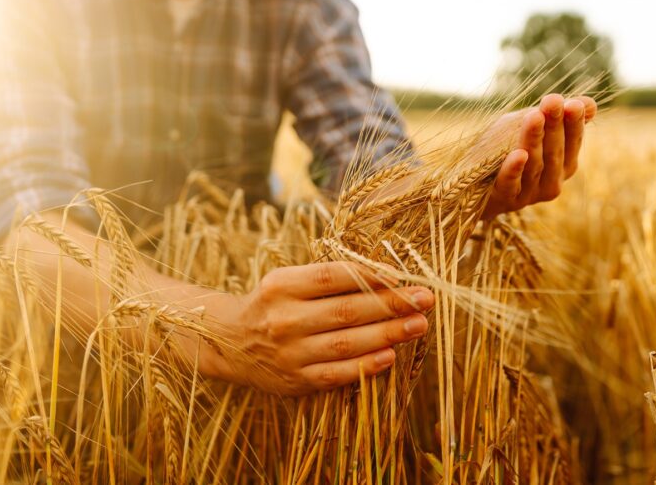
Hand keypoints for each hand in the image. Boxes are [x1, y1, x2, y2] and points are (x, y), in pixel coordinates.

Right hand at [203, 262, 433, 395]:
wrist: (230, 343)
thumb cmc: (273, 304)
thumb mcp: (289, 280)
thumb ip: (330, 277)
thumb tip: (387, 276)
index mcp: (282, 285)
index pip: (333, 277)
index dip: (371, 276)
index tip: (403, 276)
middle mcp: (284, 319)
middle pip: (346, 310)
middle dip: (391, 304)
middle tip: (425, 299)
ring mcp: (289, 353)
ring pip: (346, 343)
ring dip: (388, 334)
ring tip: (418, 325)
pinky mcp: (295, 380)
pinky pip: (336, 373)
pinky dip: (366, 365)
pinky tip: (392, 356)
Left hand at [482, 94, 596, 218]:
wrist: (471, 182)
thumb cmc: (504, 149)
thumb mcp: (528, 127)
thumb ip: (555, 117)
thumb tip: (590, 104)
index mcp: (563, 165)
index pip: (573, 142)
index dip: (573, 123)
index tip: (571, 103)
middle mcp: (551, 182)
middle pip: (555, 153)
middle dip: (554, 125)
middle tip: (553, 101)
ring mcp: (529, 193)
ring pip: (534, 165)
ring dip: (534, 140)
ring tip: (534, 116)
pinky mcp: (505, 199)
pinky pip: (511, 184)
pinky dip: (514, 169)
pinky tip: (518, 154)